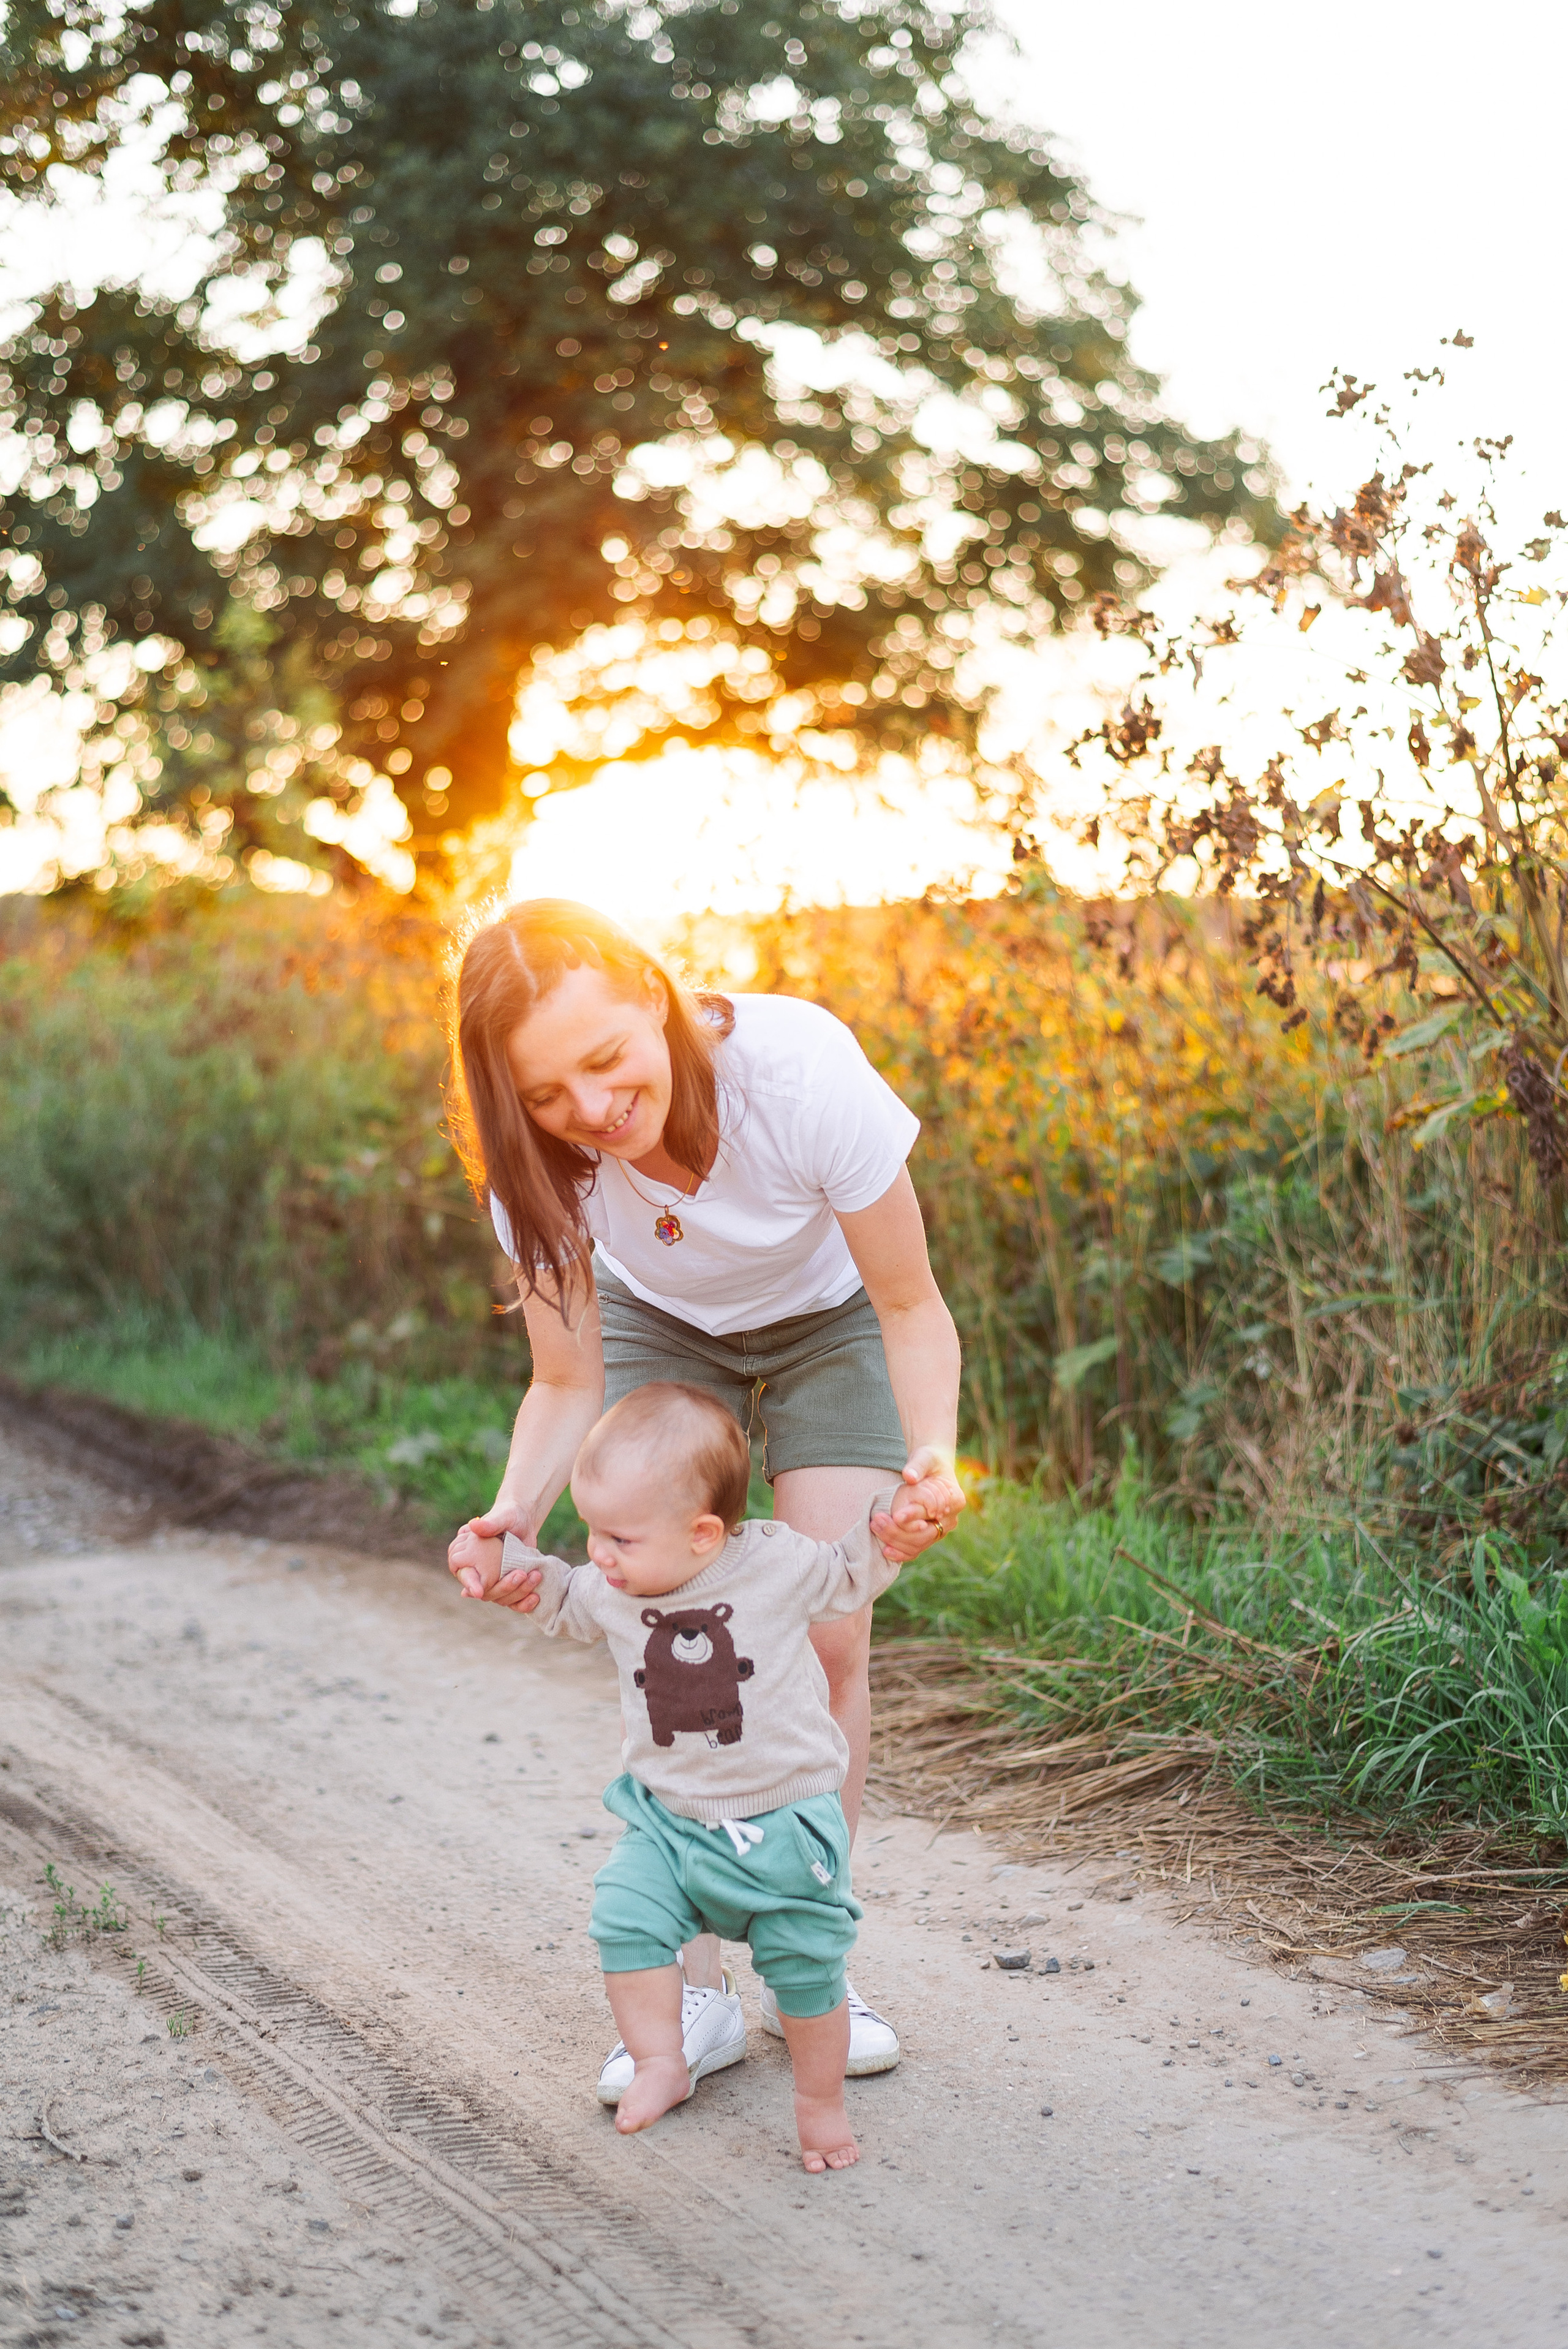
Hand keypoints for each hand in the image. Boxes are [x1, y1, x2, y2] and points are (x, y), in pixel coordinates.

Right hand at [447, 1504, 544, 1610]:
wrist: (523, 1522)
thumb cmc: (508, 1515)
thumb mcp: (502, 1516)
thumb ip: (490, 1523)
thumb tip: (474, 1526)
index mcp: (470, 1558)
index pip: (465, 1575)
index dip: (470, 1584)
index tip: (477, 1592)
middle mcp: (480, 1574)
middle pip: (487, 1593)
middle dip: (504, 1587)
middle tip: (521, 1574)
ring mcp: (496, 1583)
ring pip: (502, 1599)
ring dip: (519, 1593)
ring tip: (535, 1576)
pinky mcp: (510, 1587)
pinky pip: (514, 1603)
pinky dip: (524, 1604)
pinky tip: (535, 1597)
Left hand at [869, 1446, 965, 1564]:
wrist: (930, 1469)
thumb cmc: (929, 1461)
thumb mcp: (924, 1458)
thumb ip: (917, 1466)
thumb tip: (909, 1476)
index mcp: (955, 1500)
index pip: (934, 1513)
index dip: (915, 1516)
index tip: (896, 1515)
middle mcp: (951, 1519)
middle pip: (925, 1534)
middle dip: (899, 1530)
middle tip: (877, 1520)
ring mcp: (941, 1530)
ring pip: (918, 1544)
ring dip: (895, 1540)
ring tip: (875, 1527)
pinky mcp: (929, 1537)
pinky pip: (916, 1549)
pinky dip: (901, 1552)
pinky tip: (886, 1550)